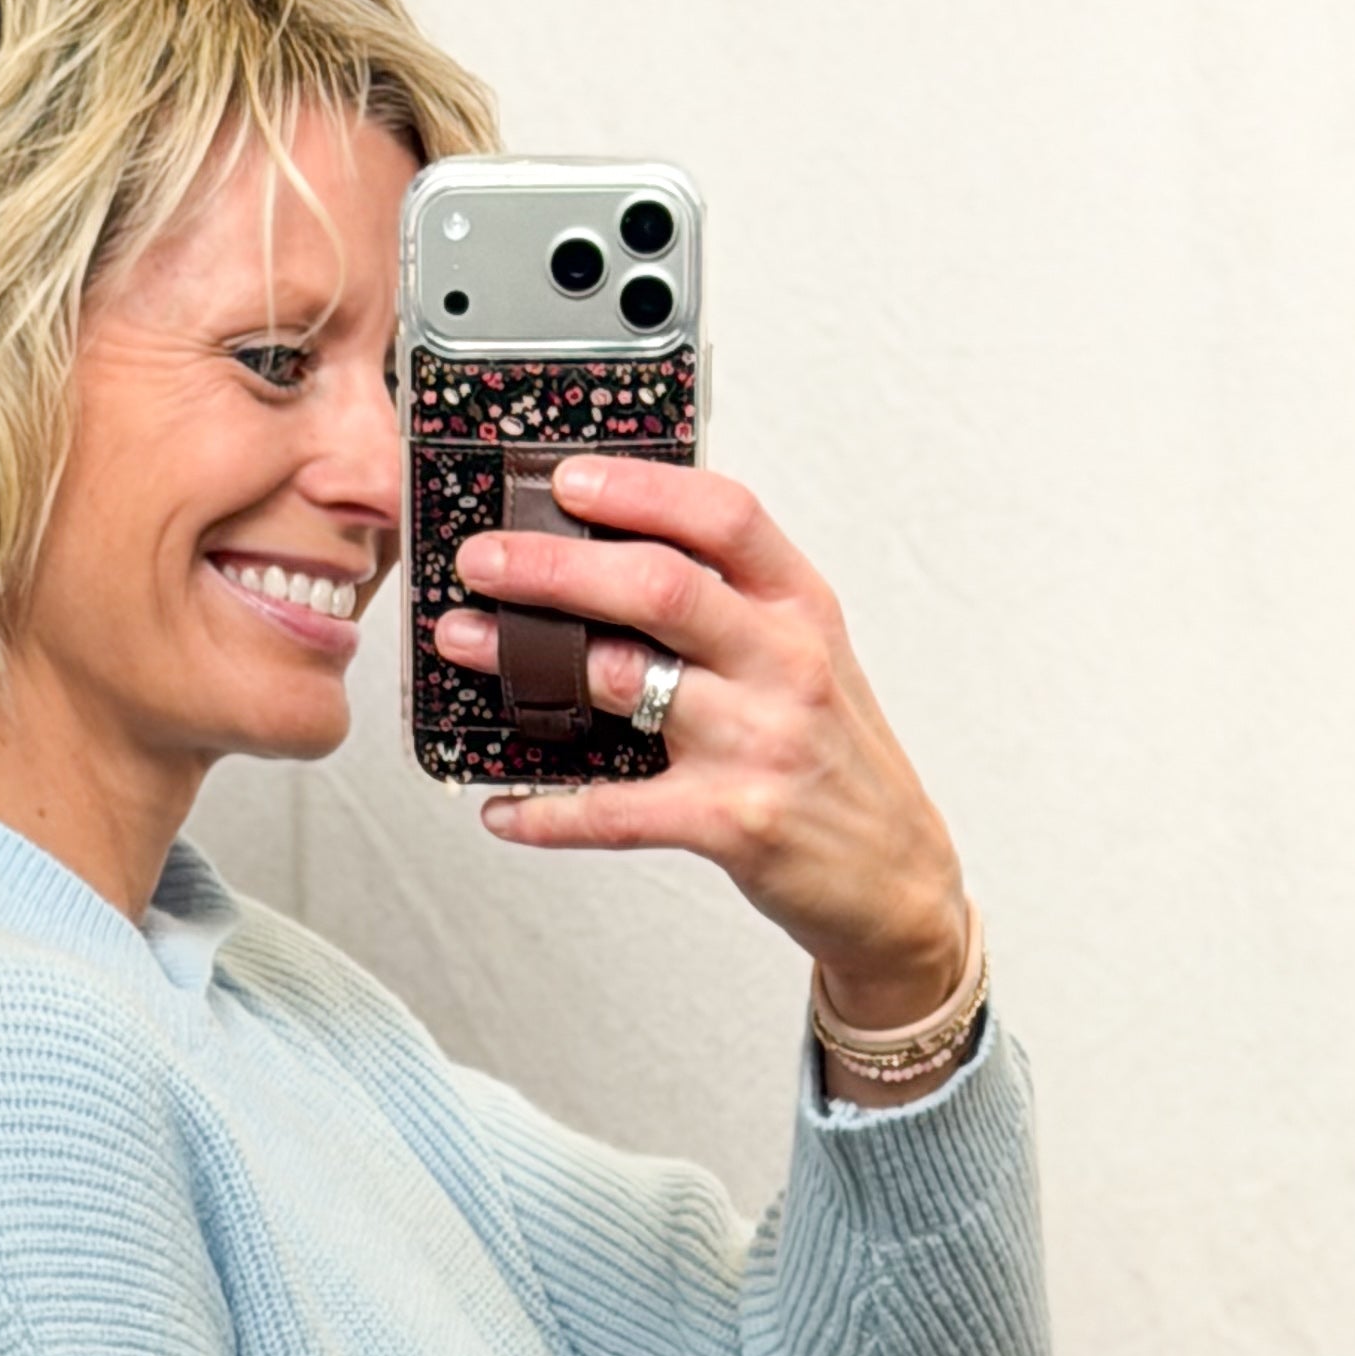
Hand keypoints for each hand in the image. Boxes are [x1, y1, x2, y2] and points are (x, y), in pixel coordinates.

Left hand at [435, 457, 966, 1023]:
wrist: (894, 878)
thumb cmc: (831, 761)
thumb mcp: (806, 660)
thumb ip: (732, 607)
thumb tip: (612, 556)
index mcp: (801, 607)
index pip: (724, 514)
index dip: (639, 488)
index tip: (564, 477)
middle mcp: (785, 662)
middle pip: (657, 585)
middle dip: (553, 564)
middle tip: (480, 559)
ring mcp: (759, 741)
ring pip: (622, 681)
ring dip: (523, 662)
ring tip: (461, 644)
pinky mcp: (731, 822)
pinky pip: (614, 811)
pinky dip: (547, 813)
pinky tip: (501, 810)